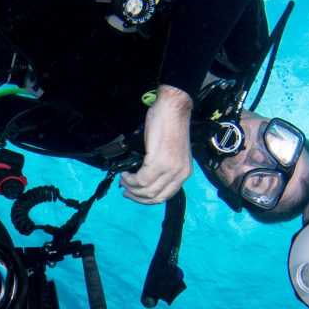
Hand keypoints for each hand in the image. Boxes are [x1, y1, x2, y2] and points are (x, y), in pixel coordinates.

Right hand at [119, 85, 193, 203]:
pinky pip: (142, 179)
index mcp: (185, 173)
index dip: (147, 199)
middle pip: (155, 196)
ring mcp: (170, 168)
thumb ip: (164, 169)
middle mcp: (180, 174)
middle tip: (125, 190)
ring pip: (147, 189)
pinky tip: (125, 174)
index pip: (166, 196)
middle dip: (137, 196)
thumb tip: (146, 181)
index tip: (135, 195)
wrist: (172, 109)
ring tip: (123, 180)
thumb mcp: (172, 153)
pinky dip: (130, 179)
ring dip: (131, 187)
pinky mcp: (159, 161)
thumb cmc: (170, 126)